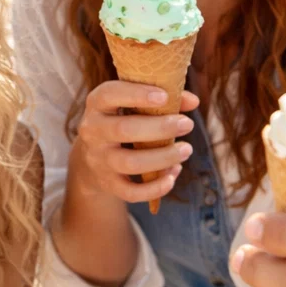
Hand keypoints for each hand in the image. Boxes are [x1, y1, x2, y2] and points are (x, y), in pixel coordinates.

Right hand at [70, 81, 196, 205]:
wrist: (93, 157)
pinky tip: (172, 176)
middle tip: (187, 124)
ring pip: (130, 163)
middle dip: (160, 128)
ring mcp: (99, 160)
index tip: (165, 96)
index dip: (136, 94)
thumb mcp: (132, 103)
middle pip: (123, 130)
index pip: (109, 95)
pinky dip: (154, 188)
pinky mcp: (108, 184)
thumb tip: (193, 101)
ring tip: (186, 149)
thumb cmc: (122, 119)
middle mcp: (93, 131)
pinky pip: (131, 192)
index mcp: (97, 104)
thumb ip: (161, 98)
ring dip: (163, 157)